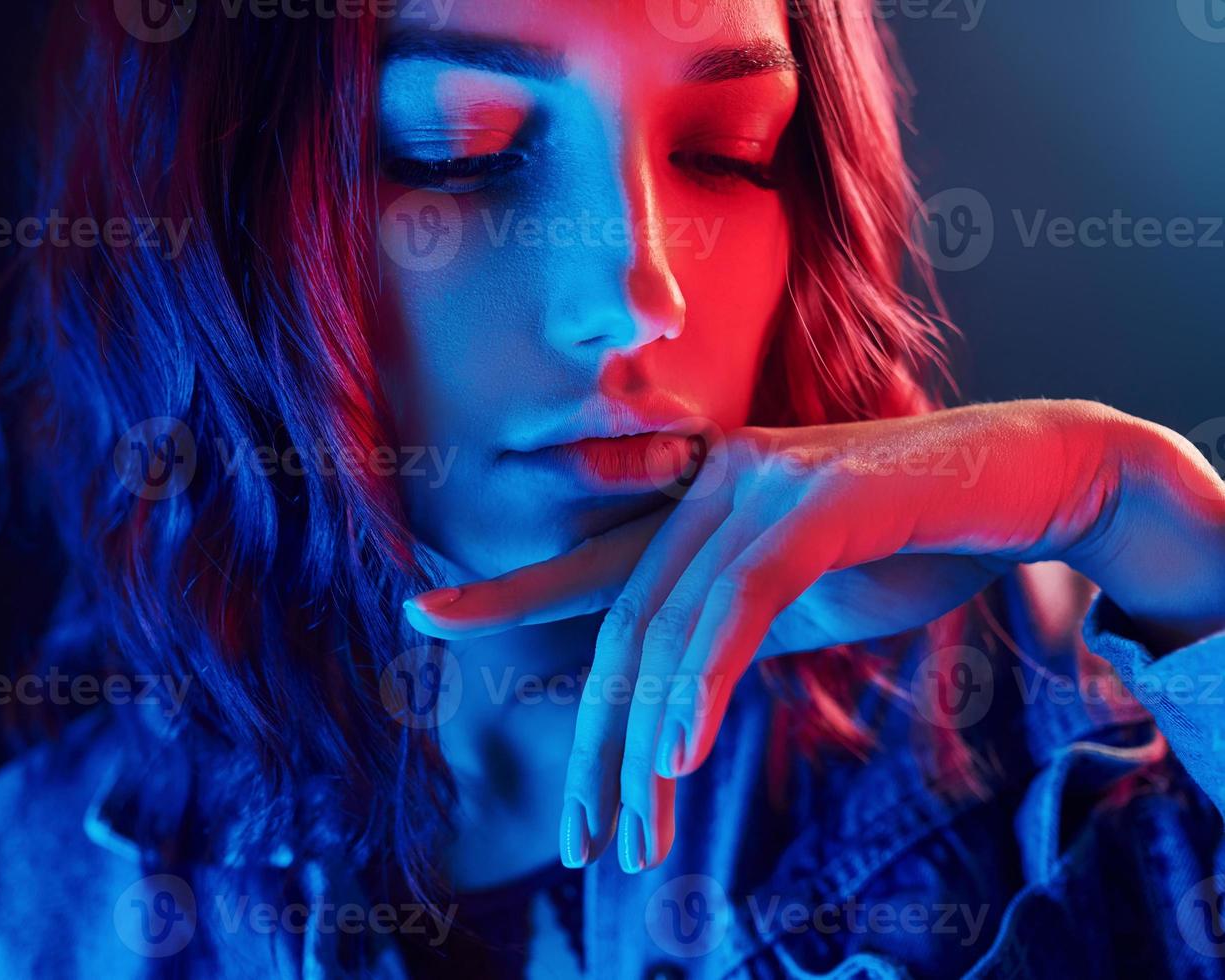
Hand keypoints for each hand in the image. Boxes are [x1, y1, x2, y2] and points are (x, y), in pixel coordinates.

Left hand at [403, 399, 1224, 872]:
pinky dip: (701, 683)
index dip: (508, 593)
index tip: (424, 615)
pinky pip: (736, 604)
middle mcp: (713, 486)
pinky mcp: (818, 500)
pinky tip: (680, 755)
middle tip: (581, 837)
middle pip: (624, 625)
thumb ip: (733, 632)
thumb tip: (670, 704)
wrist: (1031, 480)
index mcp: (701, 507)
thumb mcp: (807, 601)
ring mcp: (761, 485)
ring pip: (669, 629)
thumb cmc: (917, 541)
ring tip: (636, 836)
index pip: (594, 566)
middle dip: (597, 741)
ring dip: (646, 744)